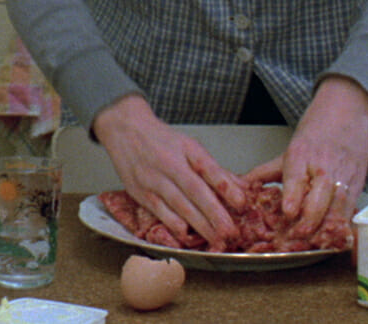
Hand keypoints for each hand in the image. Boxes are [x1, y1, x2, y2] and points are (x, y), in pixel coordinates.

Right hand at [91, 94, 246, 245]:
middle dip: (215, 214)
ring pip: (179, 205)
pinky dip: (173, 225)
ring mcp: (153, 179)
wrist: (125, 130)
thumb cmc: (161, 140)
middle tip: (230, 232)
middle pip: (195, 191)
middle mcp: (170, 164)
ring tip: (215, 238)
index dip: (226, 186)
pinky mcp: (140, 192)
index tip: (241, 203)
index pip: (209, 169)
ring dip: (198, 224)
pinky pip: (159, 212)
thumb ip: (214, 169)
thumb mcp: (190, 147)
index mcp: (186, 149)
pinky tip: (186, 235)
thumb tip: (239, 188)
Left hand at [245, 75, 367, 236]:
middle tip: (300, 234)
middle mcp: (323, 165)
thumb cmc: (315, 131)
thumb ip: (266, 172)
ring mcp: (343, 173)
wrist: (346, 112)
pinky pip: (351, 205)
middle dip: (311, 217)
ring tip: (318, 241)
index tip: (289, 212)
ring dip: (328, 225)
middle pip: (320, 195)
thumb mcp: (289, 149)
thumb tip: (241, 187)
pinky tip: (337, 234)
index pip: (297, 178)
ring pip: (338, 203)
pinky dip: (345, 221)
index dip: (293, 197)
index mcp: (301, 154)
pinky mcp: (358, 181)